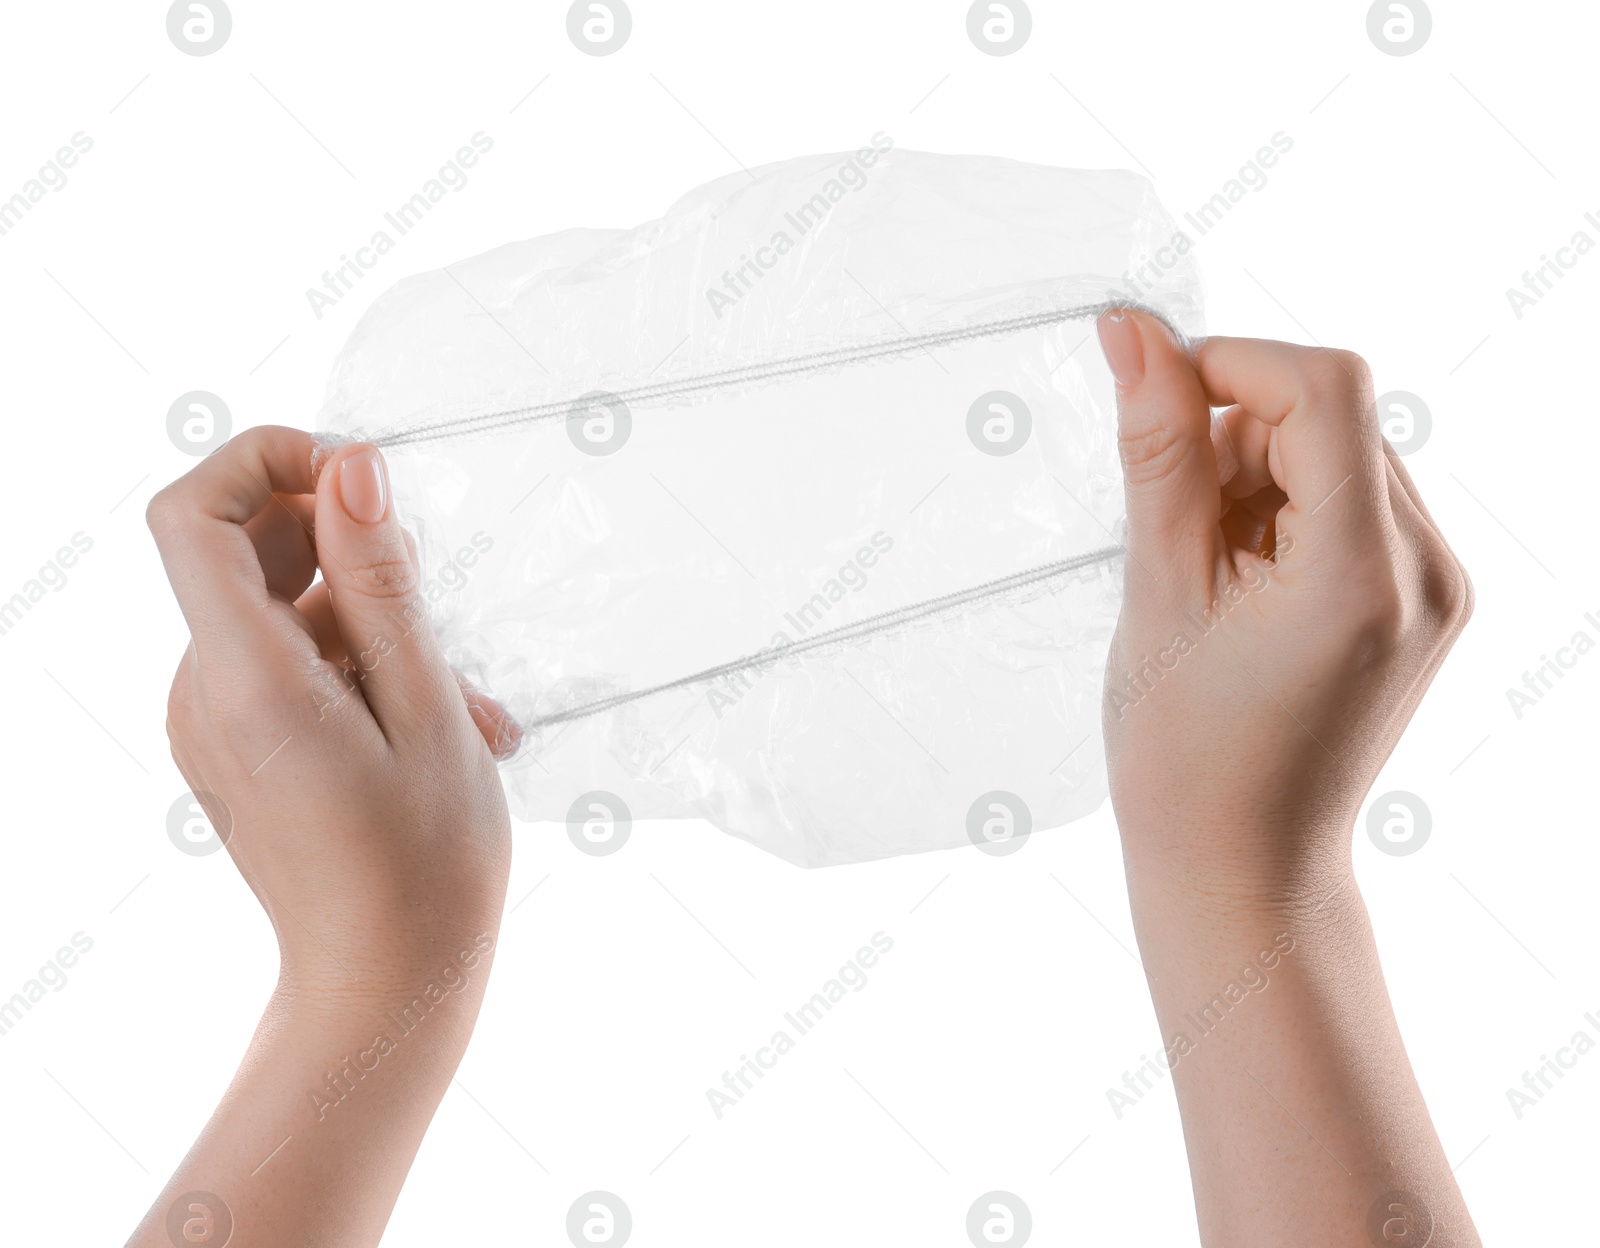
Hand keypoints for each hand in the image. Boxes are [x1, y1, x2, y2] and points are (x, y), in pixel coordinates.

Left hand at [131, 427, 518, 1246]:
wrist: (386, 989)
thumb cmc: (424, 866)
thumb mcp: (429, 708)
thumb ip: (383, 583)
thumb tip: (351, 469)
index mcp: (245, 680)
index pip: (194, 514)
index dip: (266, 461)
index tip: (359, 477)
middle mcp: (204, 693)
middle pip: (243, 553)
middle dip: (350, 555)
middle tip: (440, 611)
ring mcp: (214, 723)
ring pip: (284, 612)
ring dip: (378, 626)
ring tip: (465, 703)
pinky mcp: (238, 746)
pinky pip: (290, 665)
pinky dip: (361, 670)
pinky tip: (437, 726)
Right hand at [1093, 310, 1478, 1245]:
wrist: (1244, 868)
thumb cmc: (1187, 761)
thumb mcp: (1156, 593)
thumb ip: (1157, 452)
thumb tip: (1135, 333)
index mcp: (1362, 573)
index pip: (1322, 387)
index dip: (1228, 364)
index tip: (1153, 396)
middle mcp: (1427, 570)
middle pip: (1331, 416)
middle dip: (1236, 441)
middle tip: (1177, 537)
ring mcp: (1438, 586)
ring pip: (1340, 453)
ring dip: (1258, 480)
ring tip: (1212, 582)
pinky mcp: (1426, 598)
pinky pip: (1354, 500)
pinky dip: (1287, 514)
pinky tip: (1246, 591)